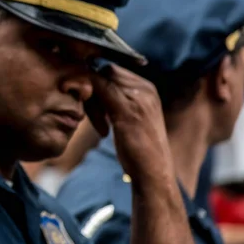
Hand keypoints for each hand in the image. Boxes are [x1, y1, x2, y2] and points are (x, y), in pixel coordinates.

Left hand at [85, 64, 172, 181]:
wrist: (154, 173)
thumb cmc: (139, 149)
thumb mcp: (129, 117)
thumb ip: (117, 99)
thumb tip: (94, 87)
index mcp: (147, 87)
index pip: (113, 70)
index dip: (97, 84)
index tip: (94, 106)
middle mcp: (145, 87)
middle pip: (105, 72)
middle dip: (91, 89)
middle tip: (94, 115)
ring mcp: (138, 97)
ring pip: (99, 79)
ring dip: (90, 100)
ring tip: (101, 126)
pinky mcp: (127, 110)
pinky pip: (98, 89)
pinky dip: (90, 103)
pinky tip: (101, 128)